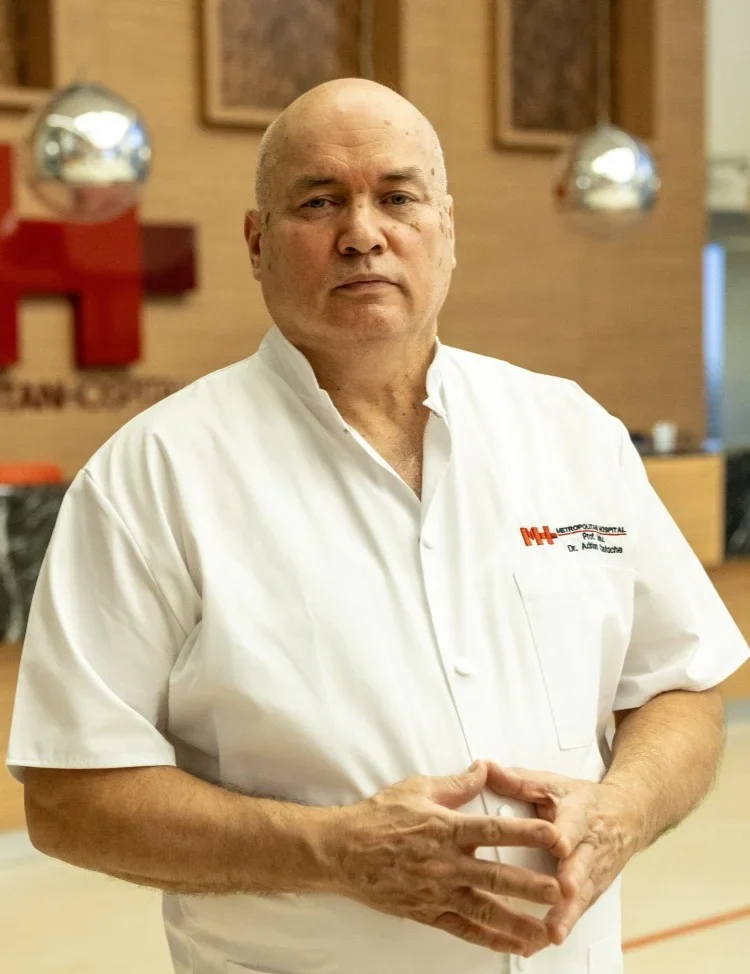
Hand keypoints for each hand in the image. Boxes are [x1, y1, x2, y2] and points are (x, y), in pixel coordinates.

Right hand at [329, 761, 562, 955]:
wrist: (342, 852)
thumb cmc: (377, 817)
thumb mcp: (416, 789)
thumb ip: (455, 784)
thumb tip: (484, 768)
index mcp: (445, 829)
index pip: (493, 830)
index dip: (526, 832)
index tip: (554, 833)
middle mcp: (445, 864)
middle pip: (496, 876)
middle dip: (531, 884)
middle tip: (562, 890)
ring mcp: (437, 892)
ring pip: (485, 910)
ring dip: (518, 921)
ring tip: (546, 930)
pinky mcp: (427, 912)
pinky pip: (463, 929)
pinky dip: (489, 940)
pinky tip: (512, 945)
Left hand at [485, 763, 641, 945]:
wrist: (626, 816)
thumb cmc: (583, 801)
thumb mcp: (552, 784)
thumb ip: (518, 781)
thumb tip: (485, 768)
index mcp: (578, 816)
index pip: (573, 825)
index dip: (566, 835)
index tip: (559, 844)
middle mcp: (589, 847)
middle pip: (581, 866)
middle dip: (572, 880)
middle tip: (563, 893)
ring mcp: (593, 872)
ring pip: (581, 896)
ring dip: (567, 915)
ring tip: (550, 933)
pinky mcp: (592, 890)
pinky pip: (577, 911)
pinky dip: (562, 927)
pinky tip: (541, 943)